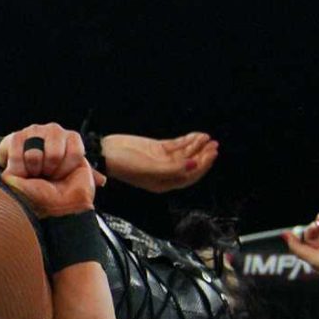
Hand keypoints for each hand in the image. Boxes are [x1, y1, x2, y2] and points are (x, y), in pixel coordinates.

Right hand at [0, 124, 99, 217]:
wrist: (23, 162)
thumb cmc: (49, 169)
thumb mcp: (70, 172)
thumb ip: (85, 175)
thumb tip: (102, 181)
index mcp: (71, 138)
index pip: (75, 154)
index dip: (66, 170)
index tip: (59, 176)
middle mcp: (55, 130)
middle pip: (54, 155)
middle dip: (48, 171)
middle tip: (44, 175)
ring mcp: (35, 130)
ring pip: (34, 156)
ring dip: (32, 171)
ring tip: (32, 172)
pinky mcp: (16, 135)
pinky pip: (17, 156)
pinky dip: (17, 169)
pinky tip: (20, 170)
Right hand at [98, 131, 217, 192]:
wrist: (105, 153)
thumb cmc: (123, 164)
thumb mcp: (149, 168)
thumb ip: (172, 168)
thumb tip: (193, 165)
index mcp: (163, 183)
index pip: (189, 177)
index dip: (202, 166)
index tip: (211, 154)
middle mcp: (165, 173)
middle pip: (190, 165)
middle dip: (203, 155)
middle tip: (213, 145)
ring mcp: (162, 160)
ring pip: (185, 154)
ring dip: (197, 146)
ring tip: (207, 138)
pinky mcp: (157, 148)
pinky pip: (177, 145)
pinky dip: (188, 140)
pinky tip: (197, 135)